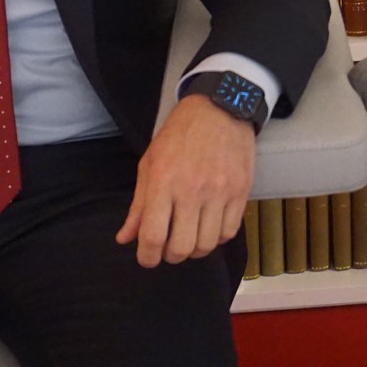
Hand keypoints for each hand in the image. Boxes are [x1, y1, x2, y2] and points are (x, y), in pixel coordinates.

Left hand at [115, 94, 255, 267]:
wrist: (219, 109)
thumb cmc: (179, 135)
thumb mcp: (150, 163)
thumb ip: (138, 205)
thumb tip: (125, 238)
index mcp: (164, 182)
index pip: (153, 236)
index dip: (147, 257)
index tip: (147, 258)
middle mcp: (192, 190)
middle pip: (182, 248)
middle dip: (171, 256)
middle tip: (168, 248)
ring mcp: (220, 192)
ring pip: (206, 245)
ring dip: (194, 250)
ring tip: (189, 238)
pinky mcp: (240, 192)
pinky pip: (229, 232)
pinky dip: (216, 238)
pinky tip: (208, 227)